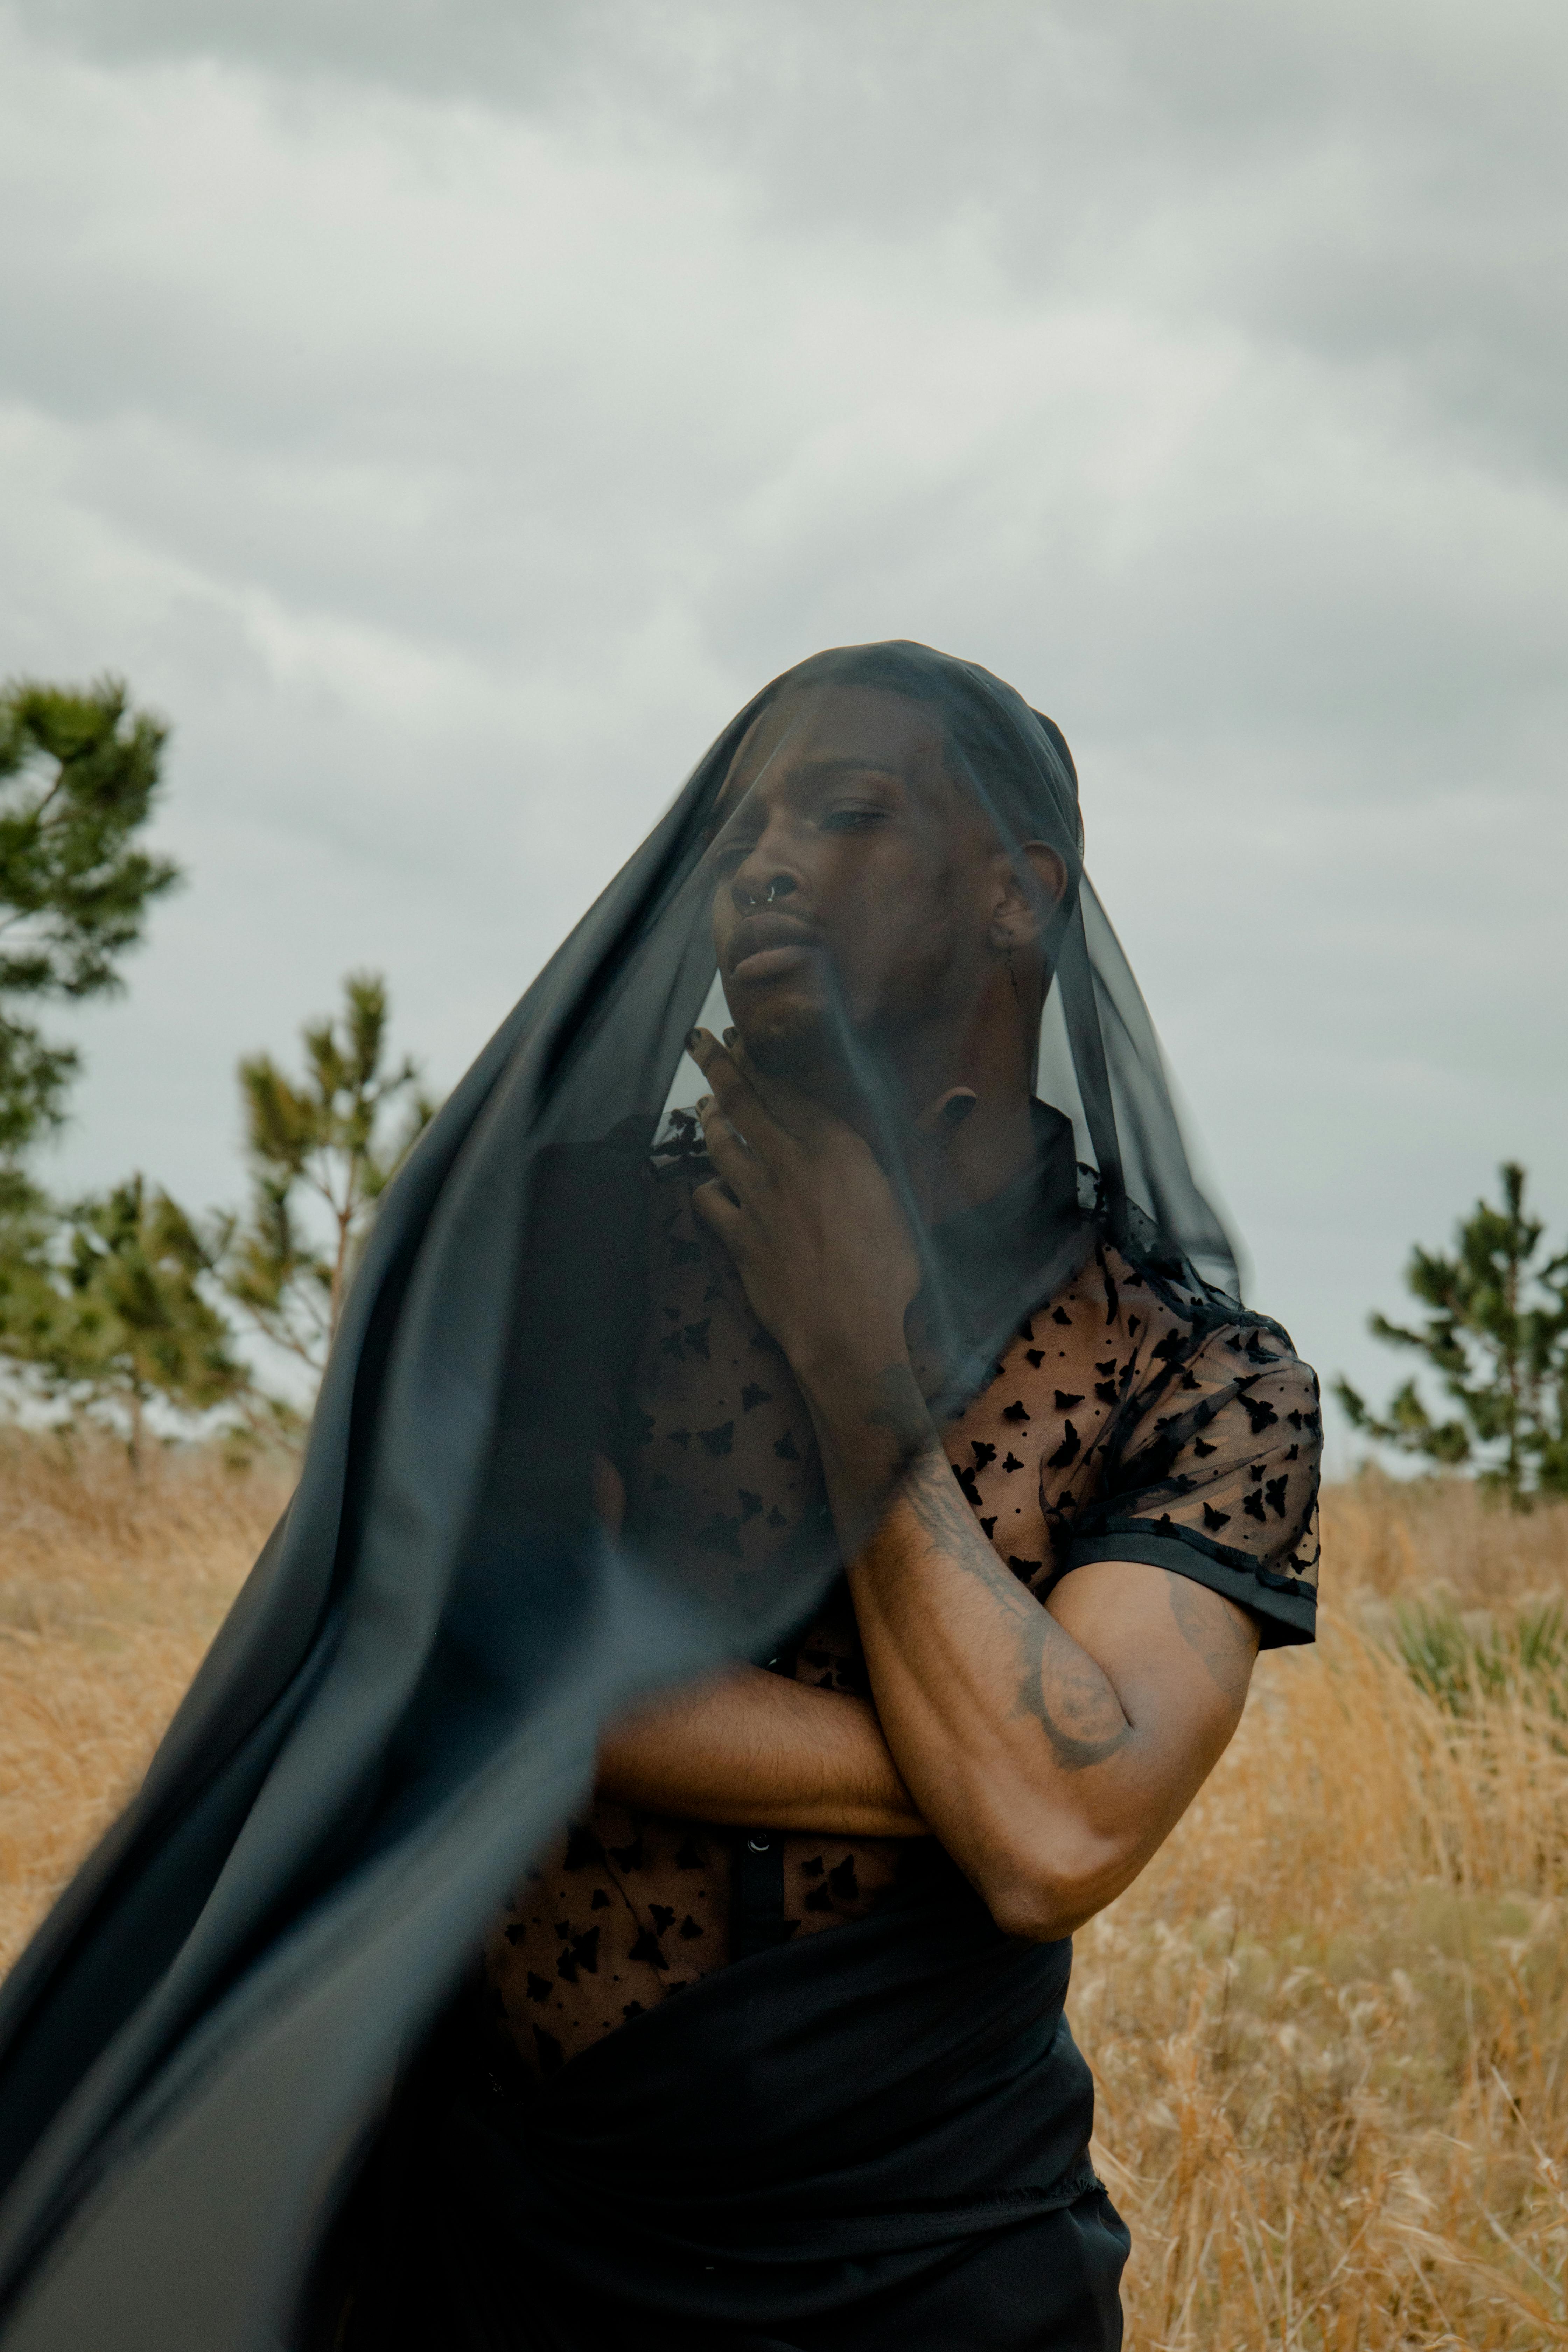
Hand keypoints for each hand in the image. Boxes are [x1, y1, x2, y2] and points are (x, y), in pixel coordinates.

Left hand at [687, 1028, 919, 1385]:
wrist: (846, 1332)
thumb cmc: (891, 1269)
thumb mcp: (915, 1198)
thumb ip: (927, 1140)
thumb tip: (963, 1095)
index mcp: (835, 1149)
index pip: (790, 1091)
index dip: (763, 1061)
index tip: (743, 1038)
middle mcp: (790, 1164)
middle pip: (744, 1102)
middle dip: (720, 1065)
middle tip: (702, 1041)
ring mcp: (758, 1200)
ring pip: (721, 1143)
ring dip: (710, 1118)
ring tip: (704, 1103)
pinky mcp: (738, 1236)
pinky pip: (708, 1200)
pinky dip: (705, 1187)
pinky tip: (707, 1184)